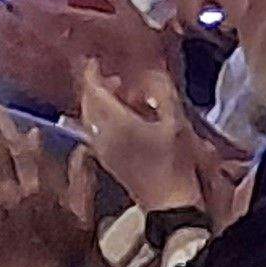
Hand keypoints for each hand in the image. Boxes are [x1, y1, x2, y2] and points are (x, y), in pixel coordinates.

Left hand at [77, 60, 220, 217]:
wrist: (171, 205)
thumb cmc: (176, 163)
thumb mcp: (176, 124)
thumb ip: (163, 95)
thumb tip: (153, 74)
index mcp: (114, 123)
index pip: (93, 91)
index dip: (91, 73)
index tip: (94, 61)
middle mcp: (100, 135)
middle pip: (88, 103)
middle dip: (97, 88)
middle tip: (116, 80)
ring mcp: (101, 150)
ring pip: (90, 118)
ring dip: (101, 104)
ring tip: (125, 98)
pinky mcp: (106, 161)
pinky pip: (96, 132)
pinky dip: (105, 119)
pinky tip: (126, 121)